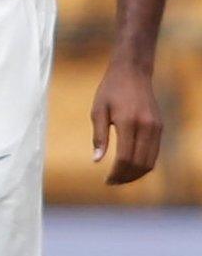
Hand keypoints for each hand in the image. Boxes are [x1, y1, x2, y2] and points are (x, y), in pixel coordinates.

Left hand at [91, 61, 161, 184]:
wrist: (133, 72)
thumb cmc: (110, 90)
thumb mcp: (98, 110)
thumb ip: (98, 136)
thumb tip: (97, 160)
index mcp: (128, 122)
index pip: (125, 157)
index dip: (116, 173)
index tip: (106, 181)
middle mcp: (146, 127)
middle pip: (139, 164)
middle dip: (126, 177)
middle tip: (112, 182)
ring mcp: (156, 128)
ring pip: (150, 161)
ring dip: (136, 174)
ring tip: (121, 178)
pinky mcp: (160, 127)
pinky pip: (154, 153)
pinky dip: (144, 164)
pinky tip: (131, 166)